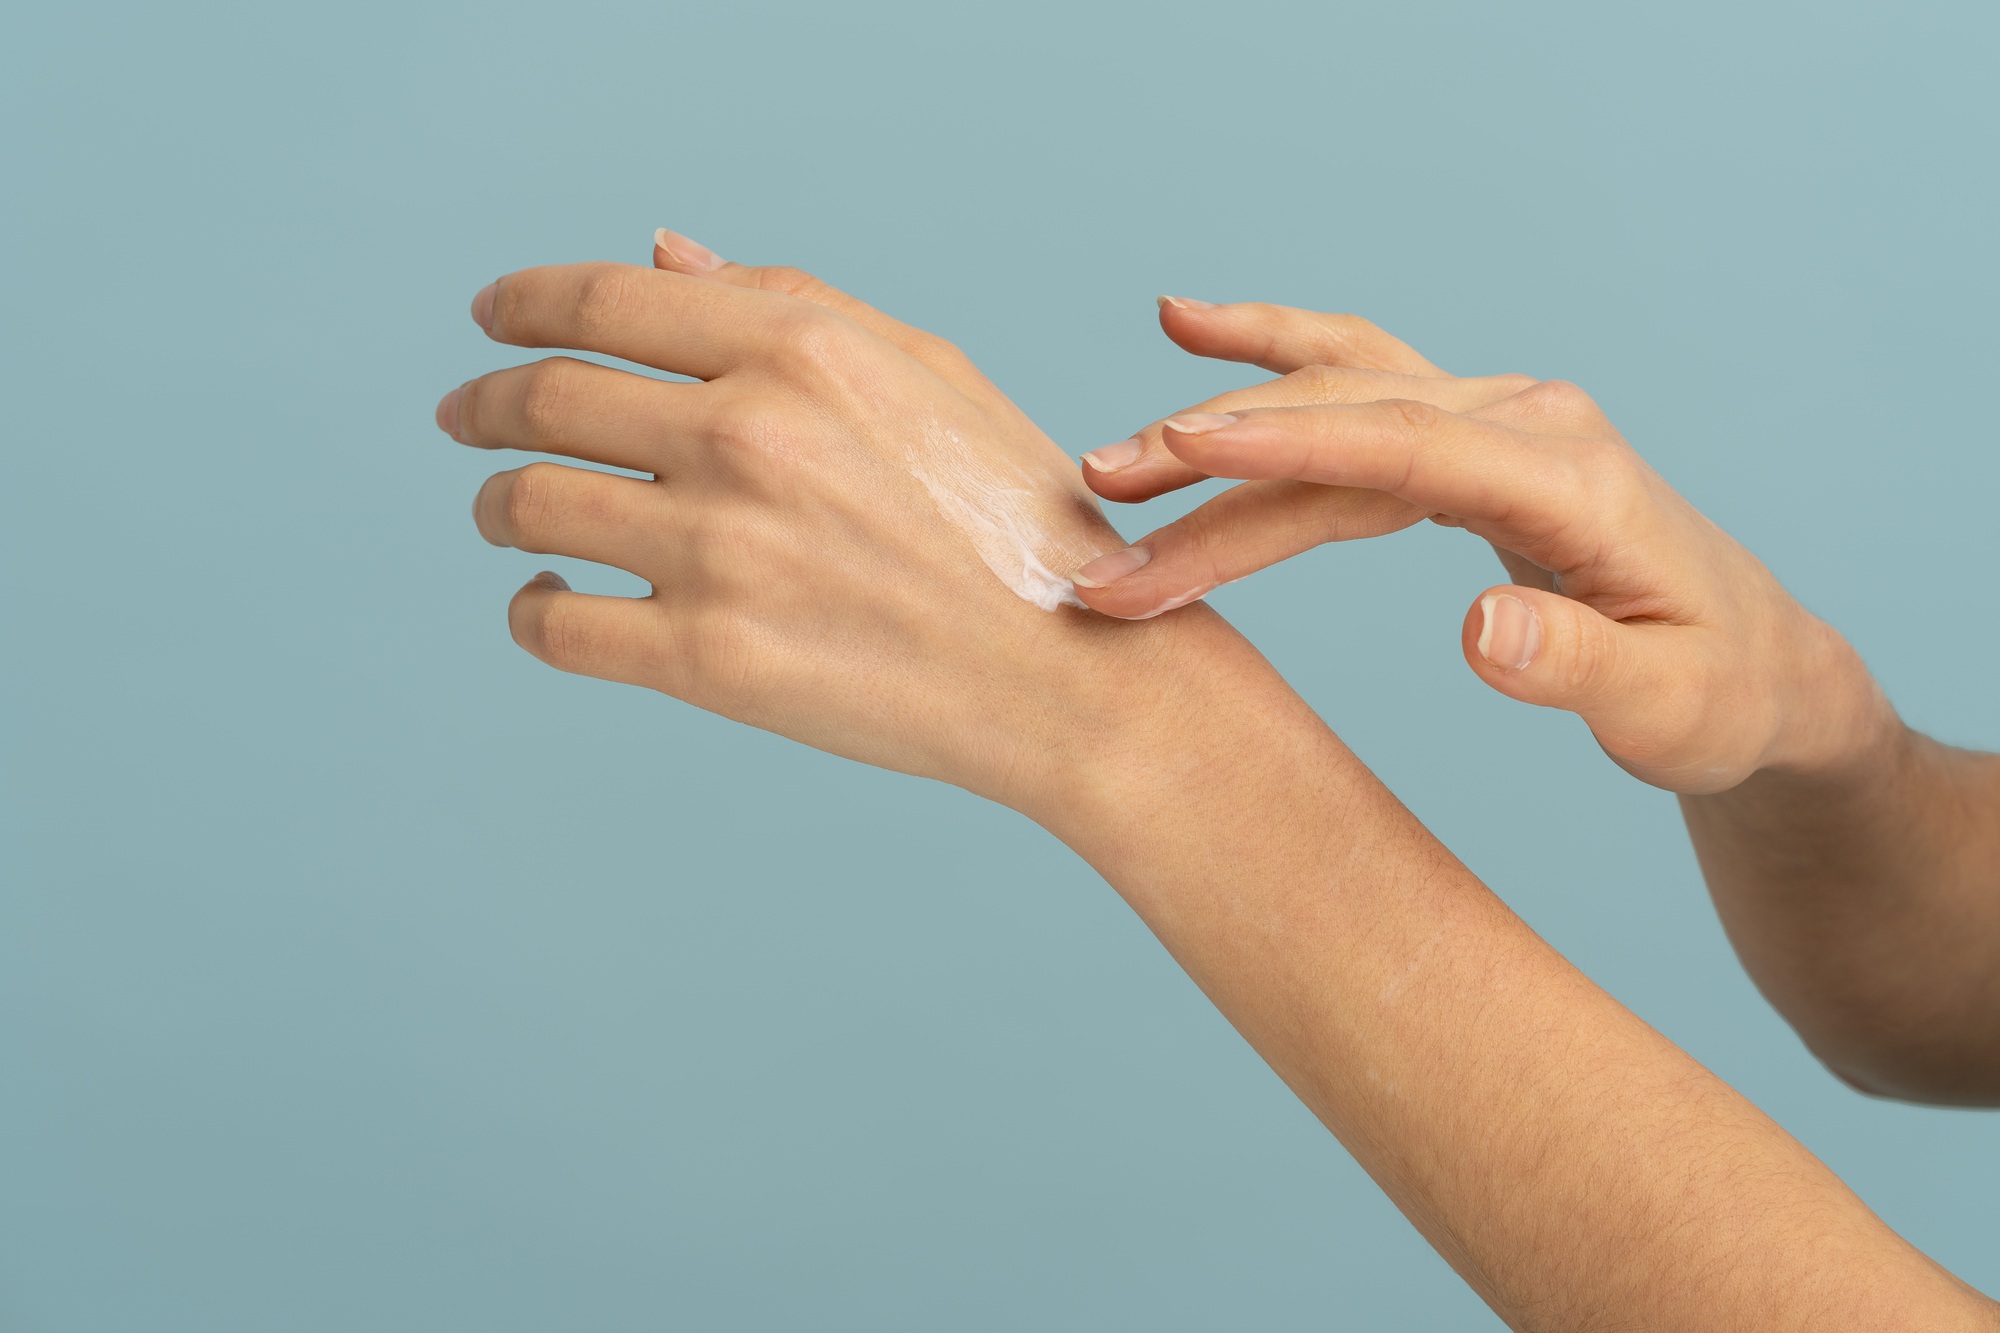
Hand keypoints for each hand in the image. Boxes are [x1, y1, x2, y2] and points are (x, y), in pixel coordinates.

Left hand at [433, 234, 1179, 815]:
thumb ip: (787, 300)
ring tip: (505, 514)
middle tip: (467, 417)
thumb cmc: (1012, 520)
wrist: (1072, 677)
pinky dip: (531, 608)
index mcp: (800, 347)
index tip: (490, 320)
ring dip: (495, 505)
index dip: (519, 305)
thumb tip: (659, 256)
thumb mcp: (925, 371)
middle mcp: (748, 434)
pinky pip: (554, 624)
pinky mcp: (710, 661)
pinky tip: (549, 600)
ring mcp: (722, 551)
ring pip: (528, 505)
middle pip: (544, 398)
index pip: (600, 302)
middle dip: (484, 404)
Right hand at [1069, 298, 1884, 793]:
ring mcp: (1496, 420)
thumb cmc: (1714, 694)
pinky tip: (1196, 333)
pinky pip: (1356, 389)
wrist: (1757, 665)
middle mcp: (1526, 424)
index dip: (1284, 445)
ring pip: (1335, 397)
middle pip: (1343, 421)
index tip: (1178, 448)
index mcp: (1570, 478)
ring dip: (1220, 416)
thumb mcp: (1667, 709)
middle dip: (1211, 456)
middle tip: (1100, 492)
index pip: (1403, 444)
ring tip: (1115, 450)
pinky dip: (1270, 363)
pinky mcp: (1469, 440)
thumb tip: (1478, 629)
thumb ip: (1578, 668)